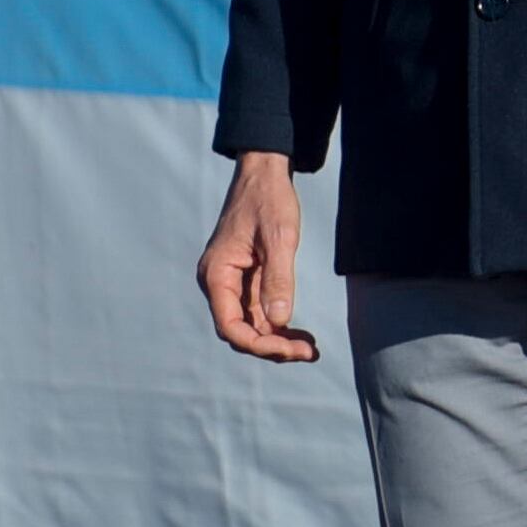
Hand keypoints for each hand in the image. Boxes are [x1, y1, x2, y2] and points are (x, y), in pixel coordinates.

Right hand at [197, 151, 317, 362]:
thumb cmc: (268, 200)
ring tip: (310, 349)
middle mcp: (219, 283)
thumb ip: (278, 278)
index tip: (288, 350)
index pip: (230, 326)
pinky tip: (300, 334)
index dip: (257, 344)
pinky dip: (278, 323)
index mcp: (217, 275)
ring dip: (278, 339)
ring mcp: (233, 282)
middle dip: (272, 346)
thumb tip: (279, 321)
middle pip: (241, 330)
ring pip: (251, 324)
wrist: (264, 173)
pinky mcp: (247, 278)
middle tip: (308, 354)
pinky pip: (259, 310)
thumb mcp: (278, 237)